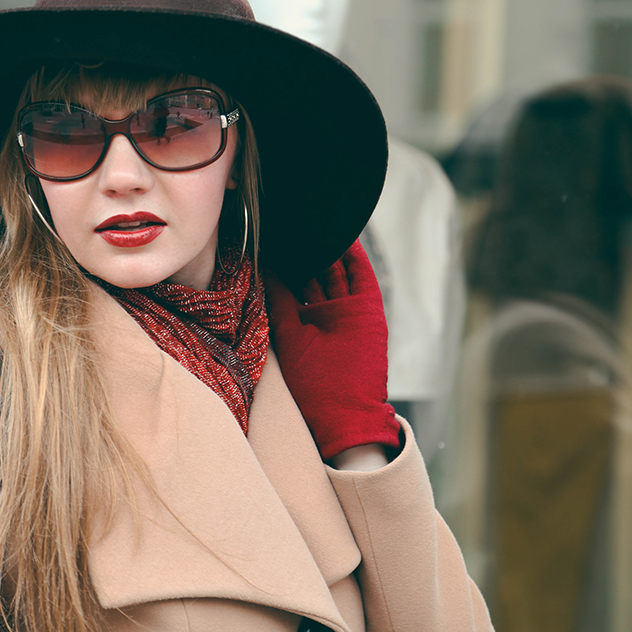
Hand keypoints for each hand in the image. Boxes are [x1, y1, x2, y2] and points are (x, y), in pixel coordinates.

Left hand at [265, 240, 400, 459]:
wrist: (347, 415)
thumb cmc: (312, 387)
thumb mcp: (289, 337)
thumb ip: (280, 302)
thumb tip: (262, 269)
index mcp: (302, 321)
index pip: (290, 281)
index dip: (281, 258)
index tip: (268, 234)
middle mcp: (324, 313)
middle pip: (312, 270)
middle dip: (303, 246)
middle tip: (288, 219)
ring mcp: (347, 310)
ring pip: (335, 268)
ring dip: (326, 244)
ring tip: (313, 217)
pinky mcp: (368, 310)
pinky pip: (362, 275)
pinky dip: (353, 254)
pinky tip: (341, 233)